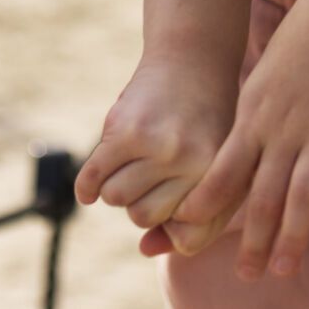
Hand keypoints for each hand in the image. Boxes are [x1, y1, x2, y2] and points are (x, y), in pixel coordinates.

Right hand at [75, 50, 238, 235]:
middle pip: (143, 218)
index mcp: (221, 175)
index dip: (176, 228)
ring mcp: (158, 146)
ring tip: (138, 158)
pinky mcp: (126, 130)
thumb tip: (146, 250)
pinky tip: (91, 186)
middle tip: (155, 172)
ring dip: (119, 183)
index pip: (189, 238)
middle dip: (143, 200)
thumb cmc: (208, 122)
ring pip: (115, 198)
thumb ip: (193, 216)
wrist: (194, 58)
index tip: (176, 206)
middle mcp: (192, 163)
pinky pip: (92, 178)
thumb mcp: (216, 167)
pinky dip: (87, 186)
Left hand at [167, 0, 308, 278]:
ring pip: (303, 197)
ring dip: (290, 239)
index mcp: (255, 115)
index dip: (205, 206)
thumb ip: (251, 127)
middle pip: (261, 195)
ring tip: (280, 270)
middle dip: (249, 240)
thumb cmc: (300, 49)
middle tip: (245, 274)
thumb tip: (229, 170)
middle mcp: (284, 129)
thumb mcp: (262, 83)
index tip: (186, 234)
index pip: (223, 171)